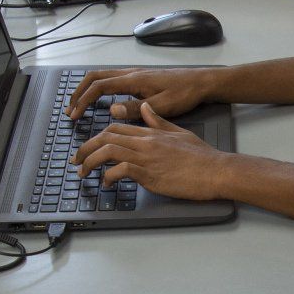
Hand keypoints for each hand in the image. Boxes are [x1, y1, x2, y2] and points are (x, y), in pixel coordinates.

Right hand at [66, 67, 214, 119]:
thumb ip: (136, 109)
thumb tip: (112, 110)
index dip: (83, 100)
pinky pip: (112, 80)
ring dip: (88, 90)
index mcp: (133, 80)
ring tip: (79, 106)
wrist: (200, 82)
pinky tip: (101, 102)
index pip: (99, 87)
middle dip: (79, 93)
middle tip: (70, 110)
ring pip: (102, 77)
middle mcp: (131, 74)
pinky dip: (99, 89)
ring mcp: (134, 74)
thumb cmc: (185, 93)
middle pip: (95, 78)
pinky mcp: (139, 78)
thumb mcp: (162, 105)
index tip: (75, 115)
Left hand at [73, 104, 226, 199]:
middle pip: (105, 137)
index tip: (90, 147)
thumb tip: (144, 109)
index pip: (115, 127)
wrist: (216, 170)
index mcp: (150, 132)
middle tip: (76, 160)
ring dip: (90, 162)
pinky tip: (107, 183)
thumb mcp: (178, 132)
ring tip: (83, 173)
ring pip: (108, 151)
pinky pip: (120, 170)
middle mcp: (145, 142)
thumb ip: (158, 121)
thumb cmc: (202, 156)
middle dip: (86, 148)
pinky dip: (108, 176)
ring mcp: (146, 157)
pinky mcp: (149, 174)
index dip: (98, 136)